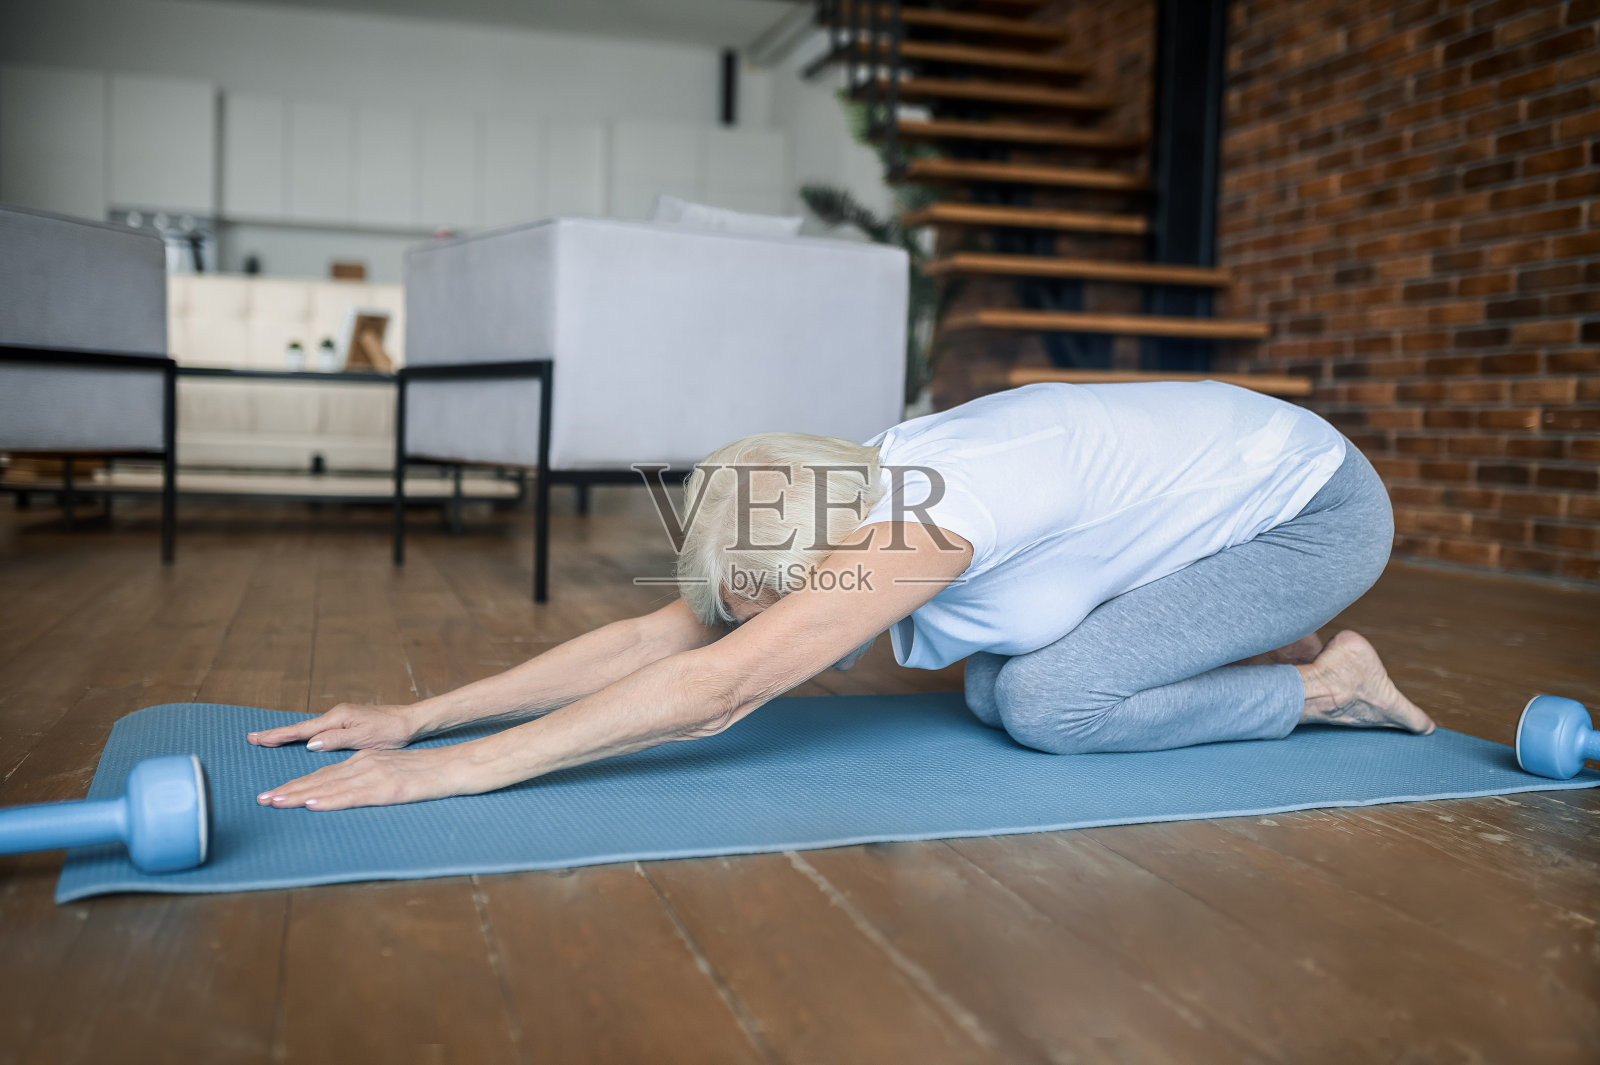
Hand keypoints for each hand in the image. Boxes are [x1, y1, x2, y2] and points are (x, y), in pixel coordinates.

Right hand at [247, 703, 423, 751]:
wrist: (410, 721)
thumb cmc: (391, 730)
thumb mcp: (365, 737)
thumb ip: (337, 740)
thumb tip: (310, 743)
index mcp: (337, 718)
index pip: (302, 730)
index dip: (278, 736)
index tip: (257, 738)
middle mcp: (336, 715)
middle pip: (300, 728)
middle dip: (276, 734)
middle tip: (252, 738)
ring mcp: (341, 718)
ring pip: (308, 729)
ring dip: (288, 735)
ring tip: (268, 739)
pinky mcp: (347, 723)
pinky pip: (319, 731)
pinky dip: (304, 735)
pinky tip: (299, 739)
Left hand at [256, 746, 481, 810]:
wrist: (458, 766)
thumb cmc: (430, 774)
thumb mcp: (394, 775)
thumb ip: (370, 781)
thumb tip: (348, 795)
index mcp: (365, 761)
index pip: (324, 775)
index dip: (297, 785)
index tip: (274, 794)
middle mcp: (365, 764)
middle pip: (320, 779)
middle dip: (289, 790)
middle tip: (261, 800)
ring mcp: (374, 775)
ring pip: (330, 785)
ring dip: (299, 795)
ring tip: (275, 802)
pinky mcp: (386, 787)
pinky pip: (352, 794)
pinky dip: (329, 798)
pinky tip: (312, 803)